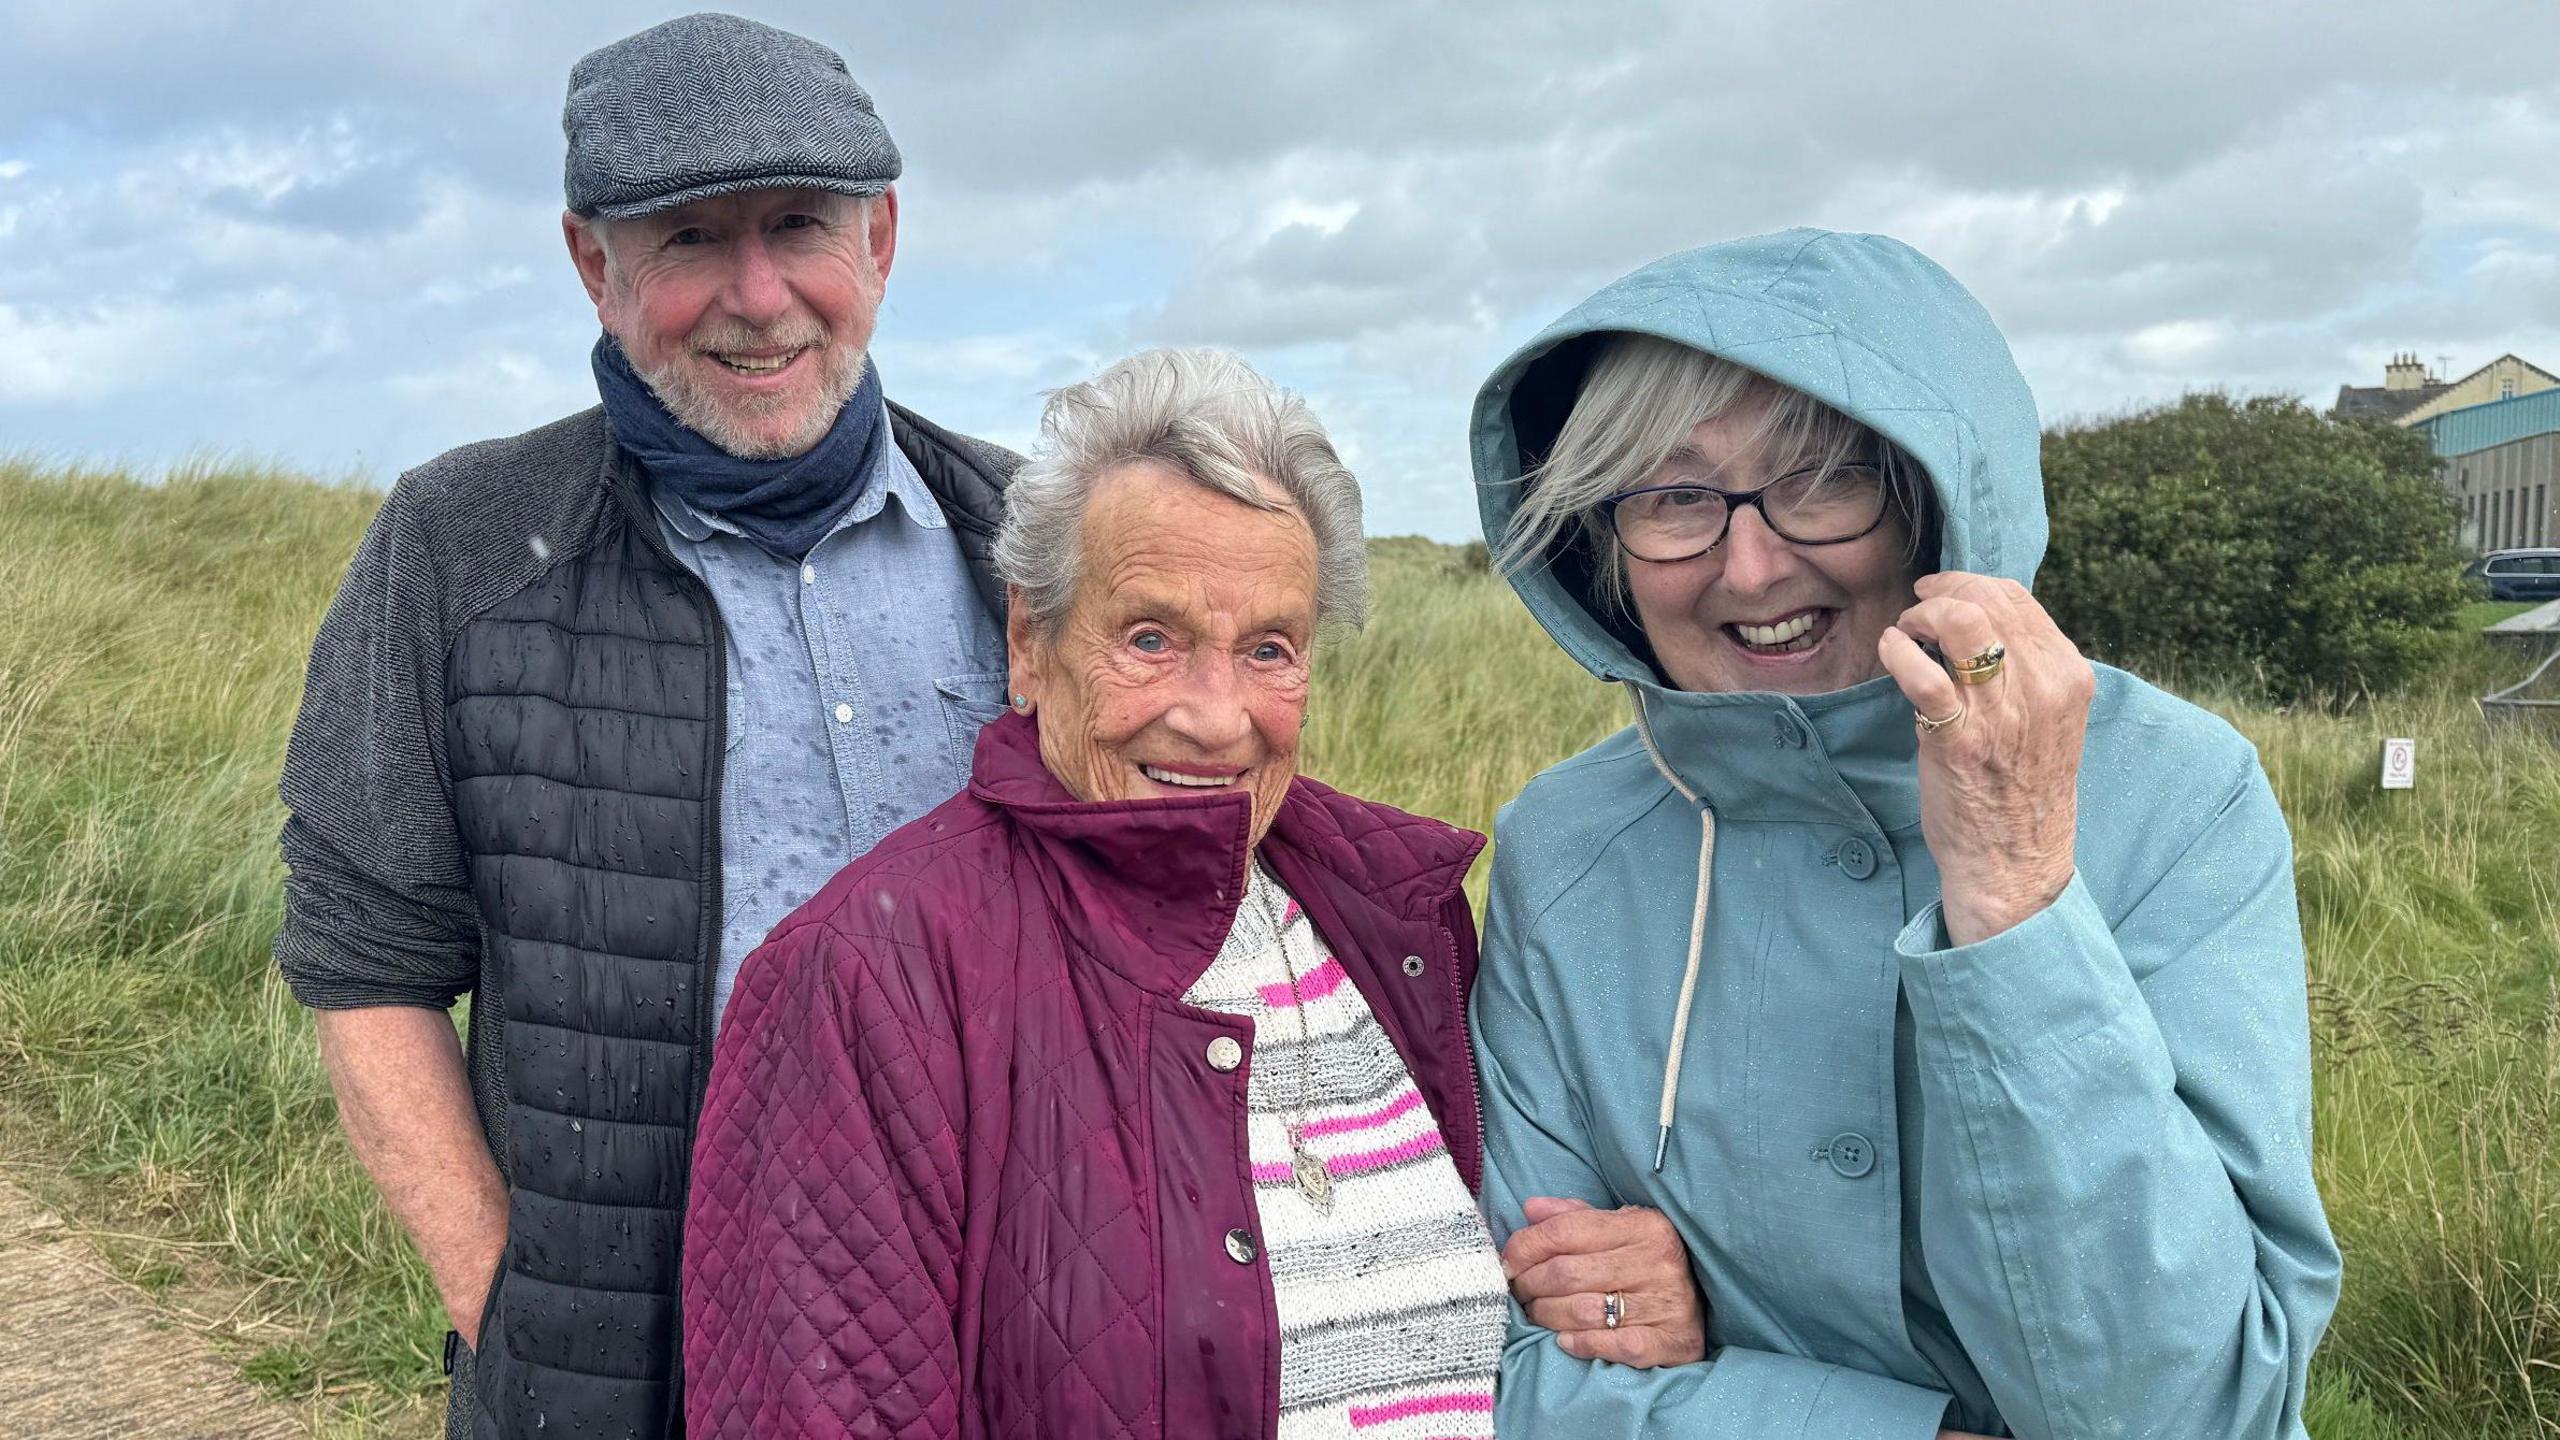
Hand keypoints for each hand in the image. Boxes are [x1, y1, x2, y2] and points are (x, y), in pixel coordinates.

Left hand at [1502, 1196, 1706, 1367]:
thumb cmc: (1646, 1263)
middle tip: (1518, 1293)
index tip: (1506, 1263)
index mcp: (1642, 1225)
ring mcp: (1667, 1302)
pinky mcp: (1672, 1340)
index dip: (1525, 1247)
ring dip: (1547, 1317)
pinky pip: (1615, 1344)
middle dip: (1529, 1286)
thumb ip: (1573, 1217)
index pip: (1565, 1231)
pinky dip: (1583, 1344)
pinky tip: (1565, 1341)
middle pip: (1567, 1274)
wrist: (1705, 1304)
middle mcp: (1657, 1260)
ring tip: (1536, 1315)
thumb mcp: (1617, 1230)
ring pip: (1583, 1311)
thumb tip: (1531, 1208)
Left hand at [1877, 572, 2093, 945]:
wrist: (2015, 860)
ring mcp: (2002, 713)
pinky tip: (1891, 652)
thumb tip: (1975, 620)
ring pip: (1962, 623)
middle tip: (1916, 609)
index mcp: (2067, 676)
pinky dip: (1898, 651)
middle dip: (1942, 591)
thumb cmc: (2021, 787)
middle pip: (1989, 600)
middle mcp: (2042, 688)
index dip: (1969, 583)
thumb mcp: (2046, 718)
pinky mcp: (1960, 740)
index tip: (1939, 592)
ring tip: (1905, 632)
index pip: (2018, 599)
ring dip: (1921, 616)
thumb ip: (2025, 670)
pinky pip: (1924, 675)